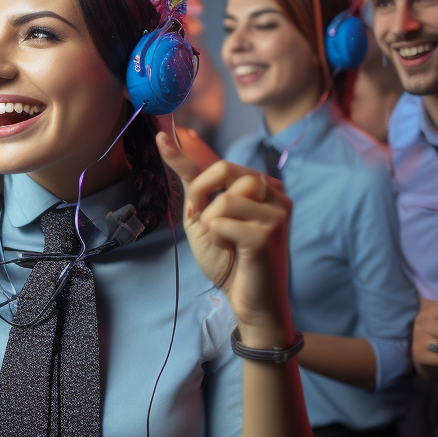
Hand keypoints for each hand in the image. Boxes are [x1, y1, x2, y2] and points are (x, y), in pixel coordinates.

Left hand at [158, 130, 293, 345]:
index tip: (161, 135)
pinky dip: (218, 237)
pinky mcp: (268, 232)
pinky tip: (234, 251)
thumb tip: (187, 141)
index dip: (188, 150)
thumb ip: (198, 186)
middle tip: (197, 217)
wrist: (250, 301)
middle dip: (200, 191)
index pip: (220, 162)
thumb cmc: (229, 261)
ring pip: (223, 198)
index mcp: (261, 187)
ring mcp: (276, 211)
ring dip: (210, 221)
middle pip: (225, 168)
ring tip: (224, 241)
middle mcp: (275, 193)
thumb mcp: (206, 219)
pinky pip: (223, 221)